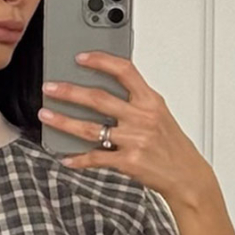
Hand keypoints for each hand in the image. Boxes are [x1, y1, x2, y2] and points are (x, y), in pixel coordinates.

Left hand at [38, 52, 212, 204]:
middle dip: (69, 91)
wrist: (187, 176)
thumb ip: (137, 101)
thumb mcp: (160, 115)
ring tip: (47, 115)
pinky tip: (66, 157)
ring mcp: (134, 140)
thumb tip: (107, 91)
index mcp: (150, 101)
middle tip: (50, 88)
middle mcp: (141, 117)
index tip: (80, 58)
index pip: (124, 71)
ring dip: (64, 121)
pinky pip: (96, 158)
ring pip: (90, 128)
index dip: (101, 61)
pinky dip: (78, 159)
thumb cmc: (172, 146)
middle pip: (98, 98)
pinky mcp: (128, 162)